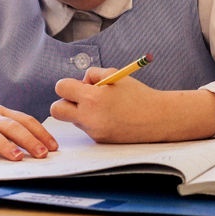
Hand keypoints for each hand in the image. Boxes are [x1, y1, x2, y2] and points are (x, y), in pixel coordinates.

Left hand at [51, 68, 214, 142]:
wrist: (158, 118)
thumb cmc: (137, 94)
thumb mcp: (114, 75)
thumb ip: (93, 75)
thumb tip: (80, 82)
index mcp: (93, 97)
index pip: (61, 88)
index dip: (68, 84)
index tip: (79, 85)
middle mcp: (90, 117)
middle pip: (57, 110)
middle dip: (64, 102)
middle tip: (79, 98)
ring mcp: (94, 131)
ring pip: (73, 119)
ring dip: (80, 111)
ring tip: (102, 107)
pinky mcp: (99, 141)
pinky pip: (87, 128)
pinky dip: (93, 121)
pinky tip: (111, 117)